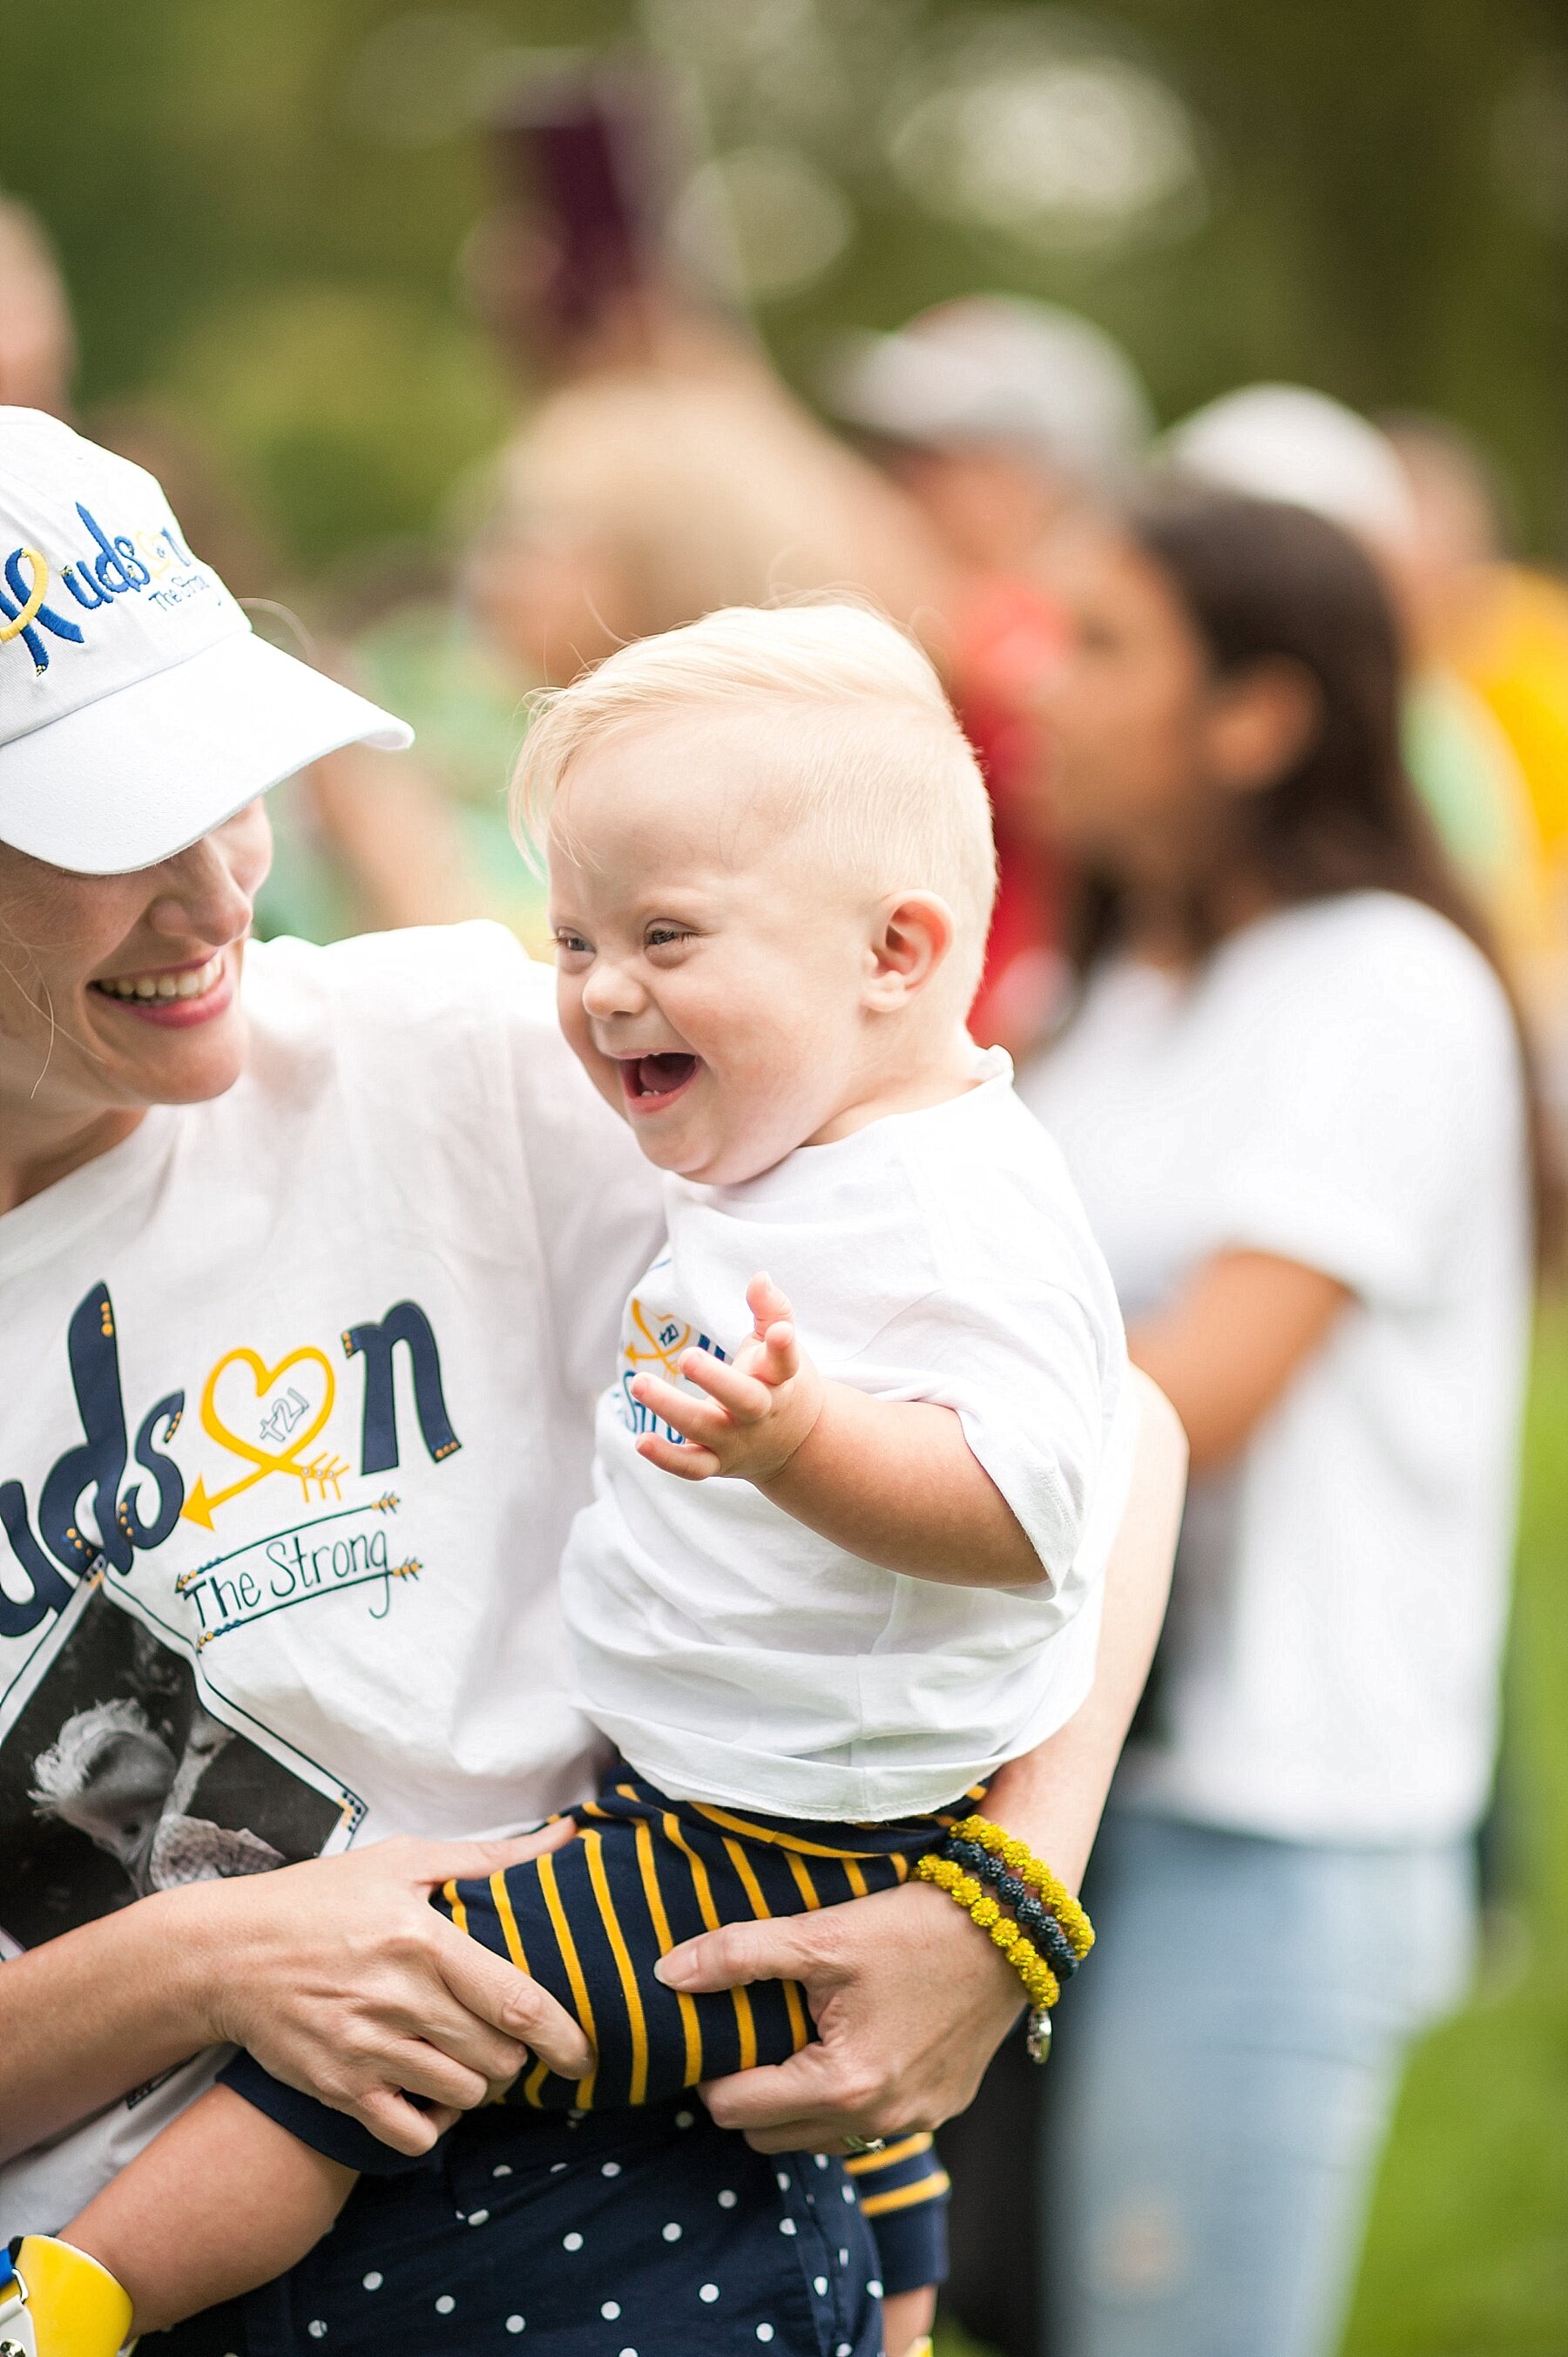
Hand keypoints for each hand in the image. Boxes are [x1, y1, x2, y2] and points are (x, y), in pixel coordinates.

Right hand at [194, 1821, 593, 2154]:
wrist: (227, 1953)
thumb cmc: (321, 1899)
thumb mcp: (401, 1860)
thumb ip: (487, 1857)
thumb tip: (563, 1835)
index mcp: (422, 1938)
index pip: (515, 2002)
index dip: (563, 2035)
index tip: (584, 2051)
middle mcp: (398, 1998)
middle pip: (498, 2056)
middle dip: (517, 2055)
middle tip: (507, 2039)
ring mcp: (366, 2050)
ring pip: (463, 2094)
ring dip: (479, 2083)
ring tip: (468, 2058)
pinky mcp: (339, 2089)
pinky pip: (414, 2134)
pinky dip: (434, 2122)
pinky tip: (429, 2092)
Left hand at [630, 1271, 825, 1484]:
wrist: (796, 1442)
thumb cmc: (780, 1380)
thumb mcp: (782, 1345)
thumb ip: (772, 1309)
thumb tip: (760, 1276)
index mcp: (780, 1379)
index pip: (785, 1361)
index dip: (782, 1346)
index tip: (780, 1331)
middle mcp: (760, 1412)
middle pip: (743, 1400)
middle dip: (715, 1380)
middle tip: (686, 1356)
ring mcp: (737, 1440)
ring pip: (705, 1429)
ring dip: (671, 1408)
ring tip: (639, 1383)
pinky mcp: (718, 1462)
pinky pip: (691, 1466)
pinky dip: (666, 1458)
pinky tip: (641, 1440)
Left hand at [654, 1881, 1020, 2151]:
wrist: (1011, 1927)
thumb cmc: (913, 1927)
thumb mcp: (821, 1934)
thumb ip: (738, 1955)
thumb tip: (668, 1974)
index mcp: (842, 2086)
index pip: (734, 2109)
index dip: (711, 2070)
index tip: (717, 2030)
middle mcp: (878, 2123)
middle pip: (768, 2136)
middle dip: (749, 2092)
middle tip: (752, 2032)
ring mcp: (914, 2123)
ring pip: (817, 2138)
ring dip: (796, 2101)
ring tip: (796, 2035)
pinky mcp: (940, 2110)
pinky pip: (866, 2127)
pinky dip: (845, 2098)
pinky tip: (850, 2041)